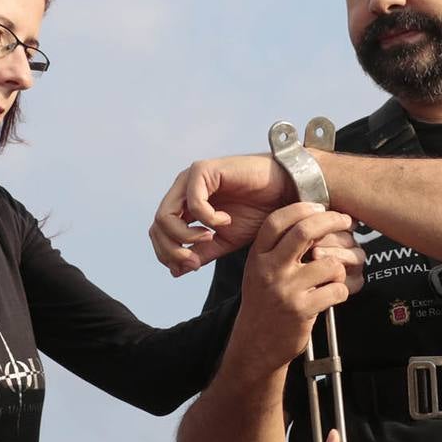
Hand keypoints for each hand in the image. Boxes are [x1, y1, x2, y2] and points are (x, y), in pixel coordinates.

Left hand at [150, 154, 294, 275]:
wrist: (284, 192)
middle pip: (157, 226)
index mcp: (184, 206)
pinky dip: (207, 218)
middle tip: (195, 260)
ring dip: (186, 235)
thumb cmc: (257, 212)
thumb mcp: (225, 241)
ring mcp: (190, 179)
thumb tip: (175, 271)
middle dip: (172, 249)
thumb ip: (201, 253)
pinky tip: (225, 220)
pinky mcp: (203, 170)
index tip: (192, 266)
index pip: (159, 233)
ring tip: (210, 237)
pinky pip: (193, 202)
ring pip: (165, 215)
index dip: (168, 254)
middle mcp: (183, 191)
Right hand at [232, 203, 359, 368]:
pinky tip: (333, 295)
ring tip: (333, 275)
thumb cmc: (264, 304)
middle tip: (346, 221)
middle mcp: (269, 270)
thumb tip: (313, 218)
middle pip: (304, 232)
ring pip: (329, 263)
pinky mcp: (302, 310)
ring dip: (339, 267)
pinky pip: (337, 290)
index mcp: (257, 257)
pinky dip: (342, 290)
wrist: (256, 345)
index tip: (321, 206)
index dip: (302, 207)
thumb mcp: (259, 271)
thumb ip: (278, 248)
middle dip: (332, 221)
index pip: (277, 221)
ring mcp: (286, 290)